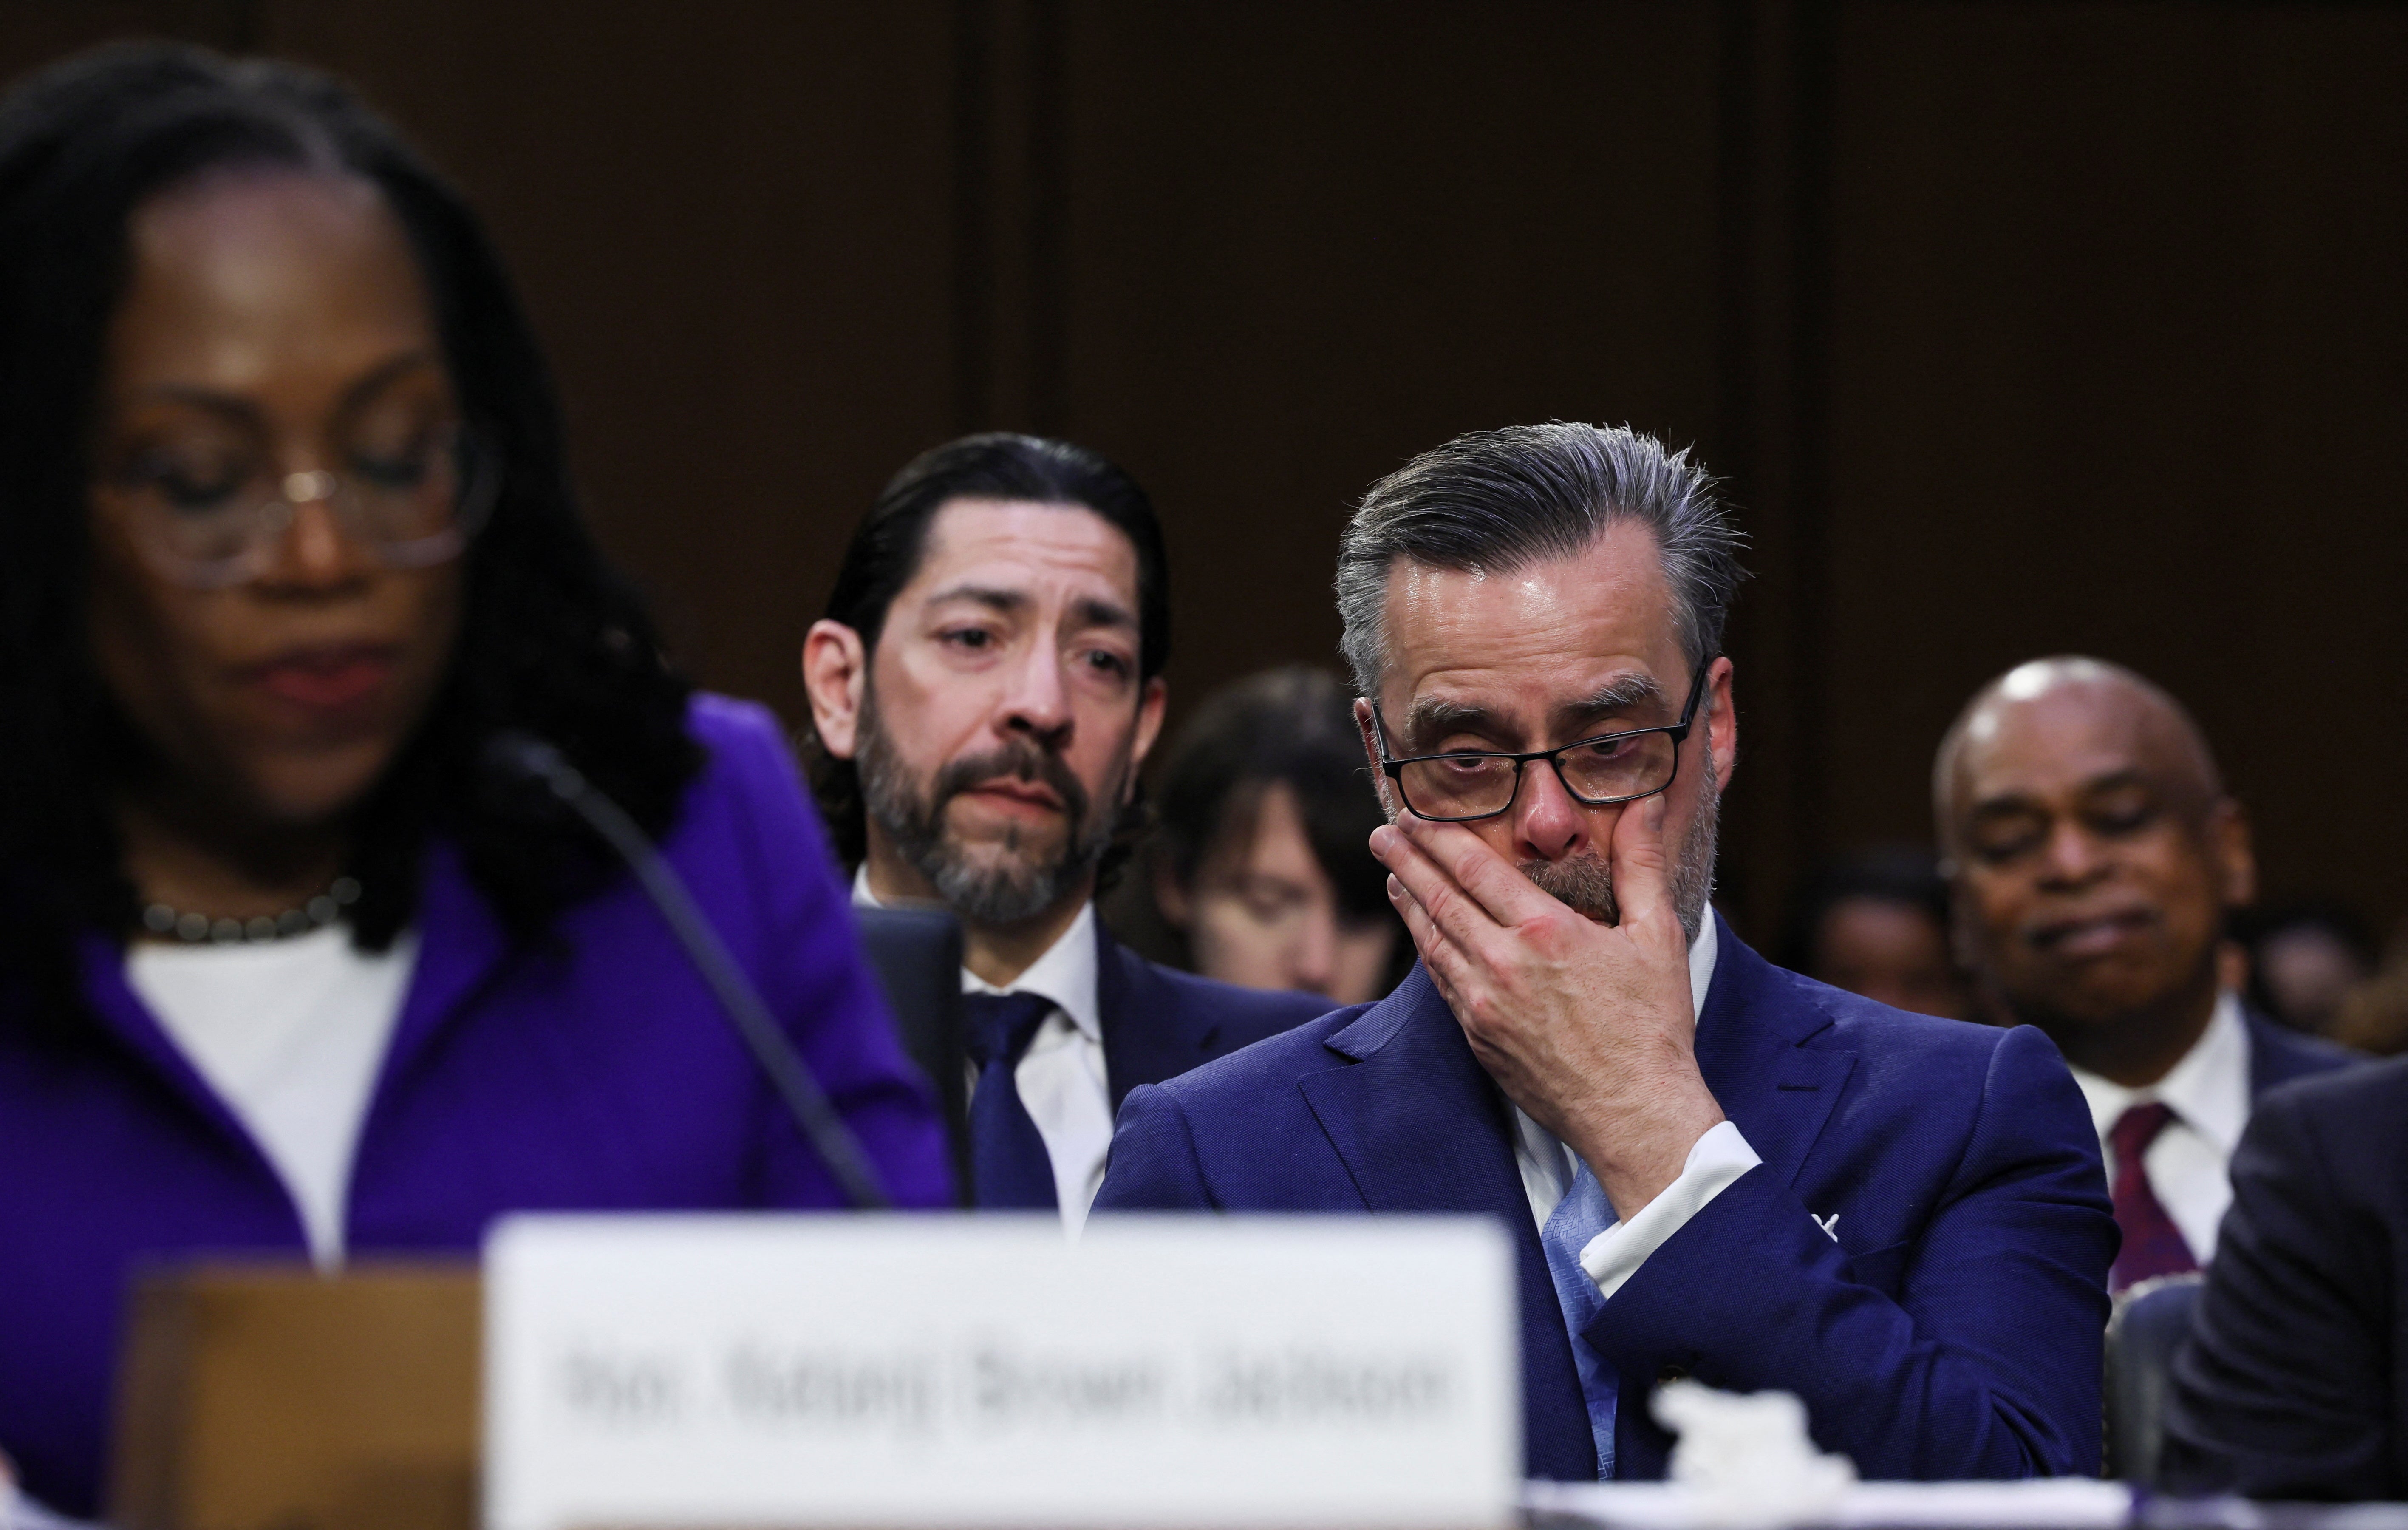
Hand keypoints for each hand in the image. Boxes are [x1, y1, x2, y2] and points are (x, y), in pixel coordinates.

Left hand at [1370, 793, 1724, 1219]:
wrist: (1635, 1114)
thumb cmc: (1653, 1026)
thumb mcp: (1658, 937)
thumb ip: (1641, 864)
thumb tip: (1644, 804)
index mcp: (1544, 932)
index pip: (1475, 868)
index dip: (1438, 837)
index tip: (1414, 816)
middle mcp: (1502, 965)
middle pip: (1440, 899)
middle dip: (1406, 862)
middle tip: (1381, 835)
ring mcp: (1483, 1006)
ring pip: (1432, 942)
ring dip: (1408, 904)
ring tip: (1391, 876)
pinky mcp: (1479, 1039)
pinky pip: (1442, 984)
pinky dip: (1426, 952)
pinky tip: (1422, 937)